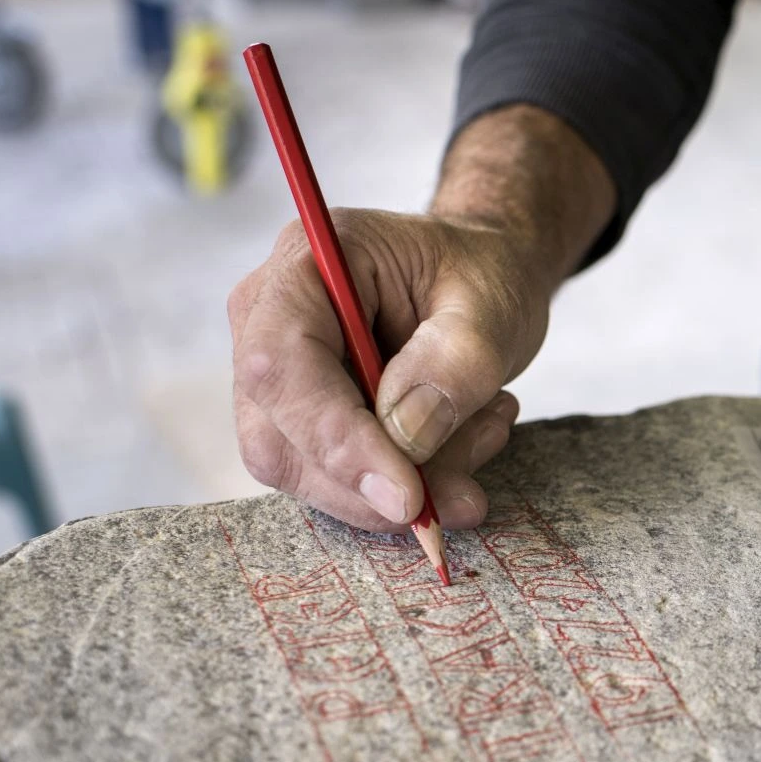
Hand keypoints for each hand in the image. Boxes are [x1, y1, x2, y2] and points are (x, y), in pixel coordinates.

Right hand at [229, 207, 544, 530]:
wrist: (482, 276)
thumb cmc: (481, 273)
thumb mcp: (492, 305)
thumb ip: (454, 363)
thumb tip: (405, 437)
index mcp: (307, 264)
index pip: (279, 366)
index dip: (336, 441)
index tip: (407, 496)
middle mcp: (268, 318)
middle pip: (278, 437)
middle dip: (374, 484)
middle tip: (467, 489)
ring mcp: (277, 374)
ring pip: (304, 472)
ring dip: (403, 484)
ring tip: (485, 433)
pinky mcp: (300, 419)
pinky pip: (334, 481)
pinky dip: (406, 484)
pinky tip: (465, 444)